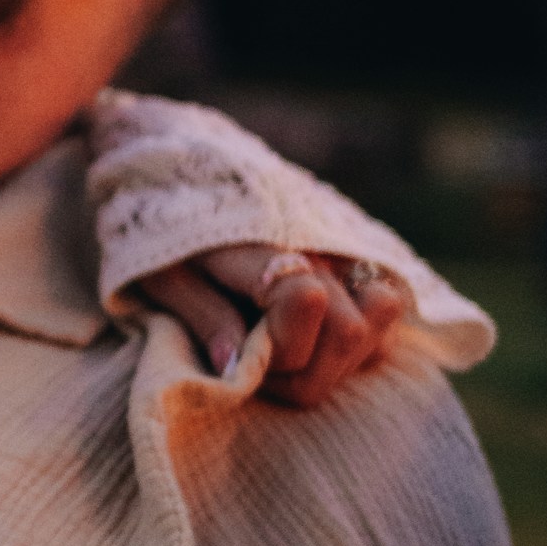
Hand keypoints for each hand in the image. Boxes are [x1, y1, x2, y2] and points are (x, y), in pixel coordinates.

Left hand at [137, 243, 406, 406]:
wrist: (182, 175)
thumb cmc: (162, 229)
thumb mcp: (161, 273)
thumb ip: (202, 317)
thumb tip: (236, 368)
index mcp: (260, 241)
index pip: (305, 301)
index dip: (278, 348)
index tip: (240, 355)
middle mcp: (318, 246)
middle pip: (352, 332)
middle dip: (303, 370)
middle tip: (257, 362)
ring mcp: (347, 256)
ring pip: (376, 334)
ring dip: (330, 364)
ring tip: (282, 354)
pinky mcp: (360, 268)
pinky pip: (384, 325)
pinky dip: (353, 349)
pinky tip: (309, 344)